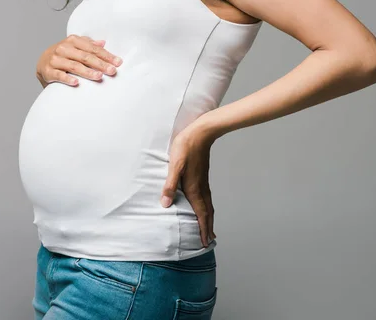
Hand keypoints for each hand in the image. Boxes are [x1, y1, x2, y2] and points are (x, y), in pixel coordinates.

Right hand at [35, 34, 122, 87]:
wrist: (42, 63)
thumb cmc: (65, 55)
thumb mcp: (76, 46)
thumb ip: (89, 44)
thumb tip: (103, 43)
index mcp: (73, 41)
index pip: (93, 49)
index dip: (106, 55)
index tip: (118, 62)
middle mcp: (63, 48)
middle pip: (85, 57)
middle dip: (100, 64)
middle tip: (112, 71)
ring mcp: (55, 59)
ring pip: (74, 66)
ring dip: (87, 72)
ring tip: (99, 77)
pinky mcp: (48, 71)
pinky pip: (59, 75)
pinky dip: (67, 79)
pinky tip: (76, 83)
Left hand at [160, 124, 216, 247]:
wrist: (200, 133)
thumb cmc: (185, 147)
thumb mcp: (174, 165)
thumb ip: (170, 185)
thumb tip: (165, 205)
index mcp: (193, 188)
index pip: (201, 214)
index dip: (203, 228)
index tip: (206, 241)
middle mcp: (200, 188)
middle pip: (207, 212)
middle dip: (208, 227)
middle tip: (209, 240)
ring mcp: (202, 182)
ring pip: (208, 205)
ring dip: (209, 218)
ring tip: (209, 227)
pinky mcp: (202, 176)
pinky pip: (206, 197)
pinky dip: (207, 207)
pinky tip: (203, 206)